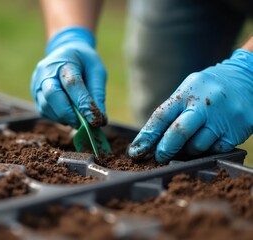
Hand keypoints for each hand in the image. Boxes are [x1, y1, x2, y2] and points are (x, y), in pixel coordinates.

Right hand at [31, 27, 106, 127]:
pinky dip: (57, 117)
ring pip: (46, 106)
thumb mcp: (97, 71)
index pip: (72, 84)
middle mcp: (46, 71)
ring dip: (64, 118)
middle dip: (69, 114)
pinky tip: (68, 115)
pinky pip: (44, 111)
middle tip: (84, 124)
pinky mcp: (35, 94)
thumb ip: (97, 94)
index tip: (95, 120)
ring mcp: (37, 82)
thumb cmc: (84, 62)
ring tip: (78, 120)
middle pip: (52, 95)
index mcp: (64, 61)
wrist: (65, 51)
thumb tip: (100, 120)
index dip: (84, 104)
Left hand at [129, 49, 252, 162]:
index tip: (136, 151)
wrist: (248, 78)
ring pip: (197, 146)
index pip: (161, 116)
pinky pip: (215, 150)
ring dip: (188, 150)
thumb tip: (151, 139)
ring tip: (191, 140)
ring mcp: (222, 118)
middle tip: (159, 156)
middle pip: (178, 133)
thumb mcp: (189, 89)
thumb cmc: (208, 88)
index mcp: (187, 92)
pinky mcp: (237, 131)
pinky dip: (207, 150)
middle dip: (165, 149)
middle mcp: (204, 104)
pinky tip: (210, 139)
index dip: (146, 136)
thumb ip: (172, 111)